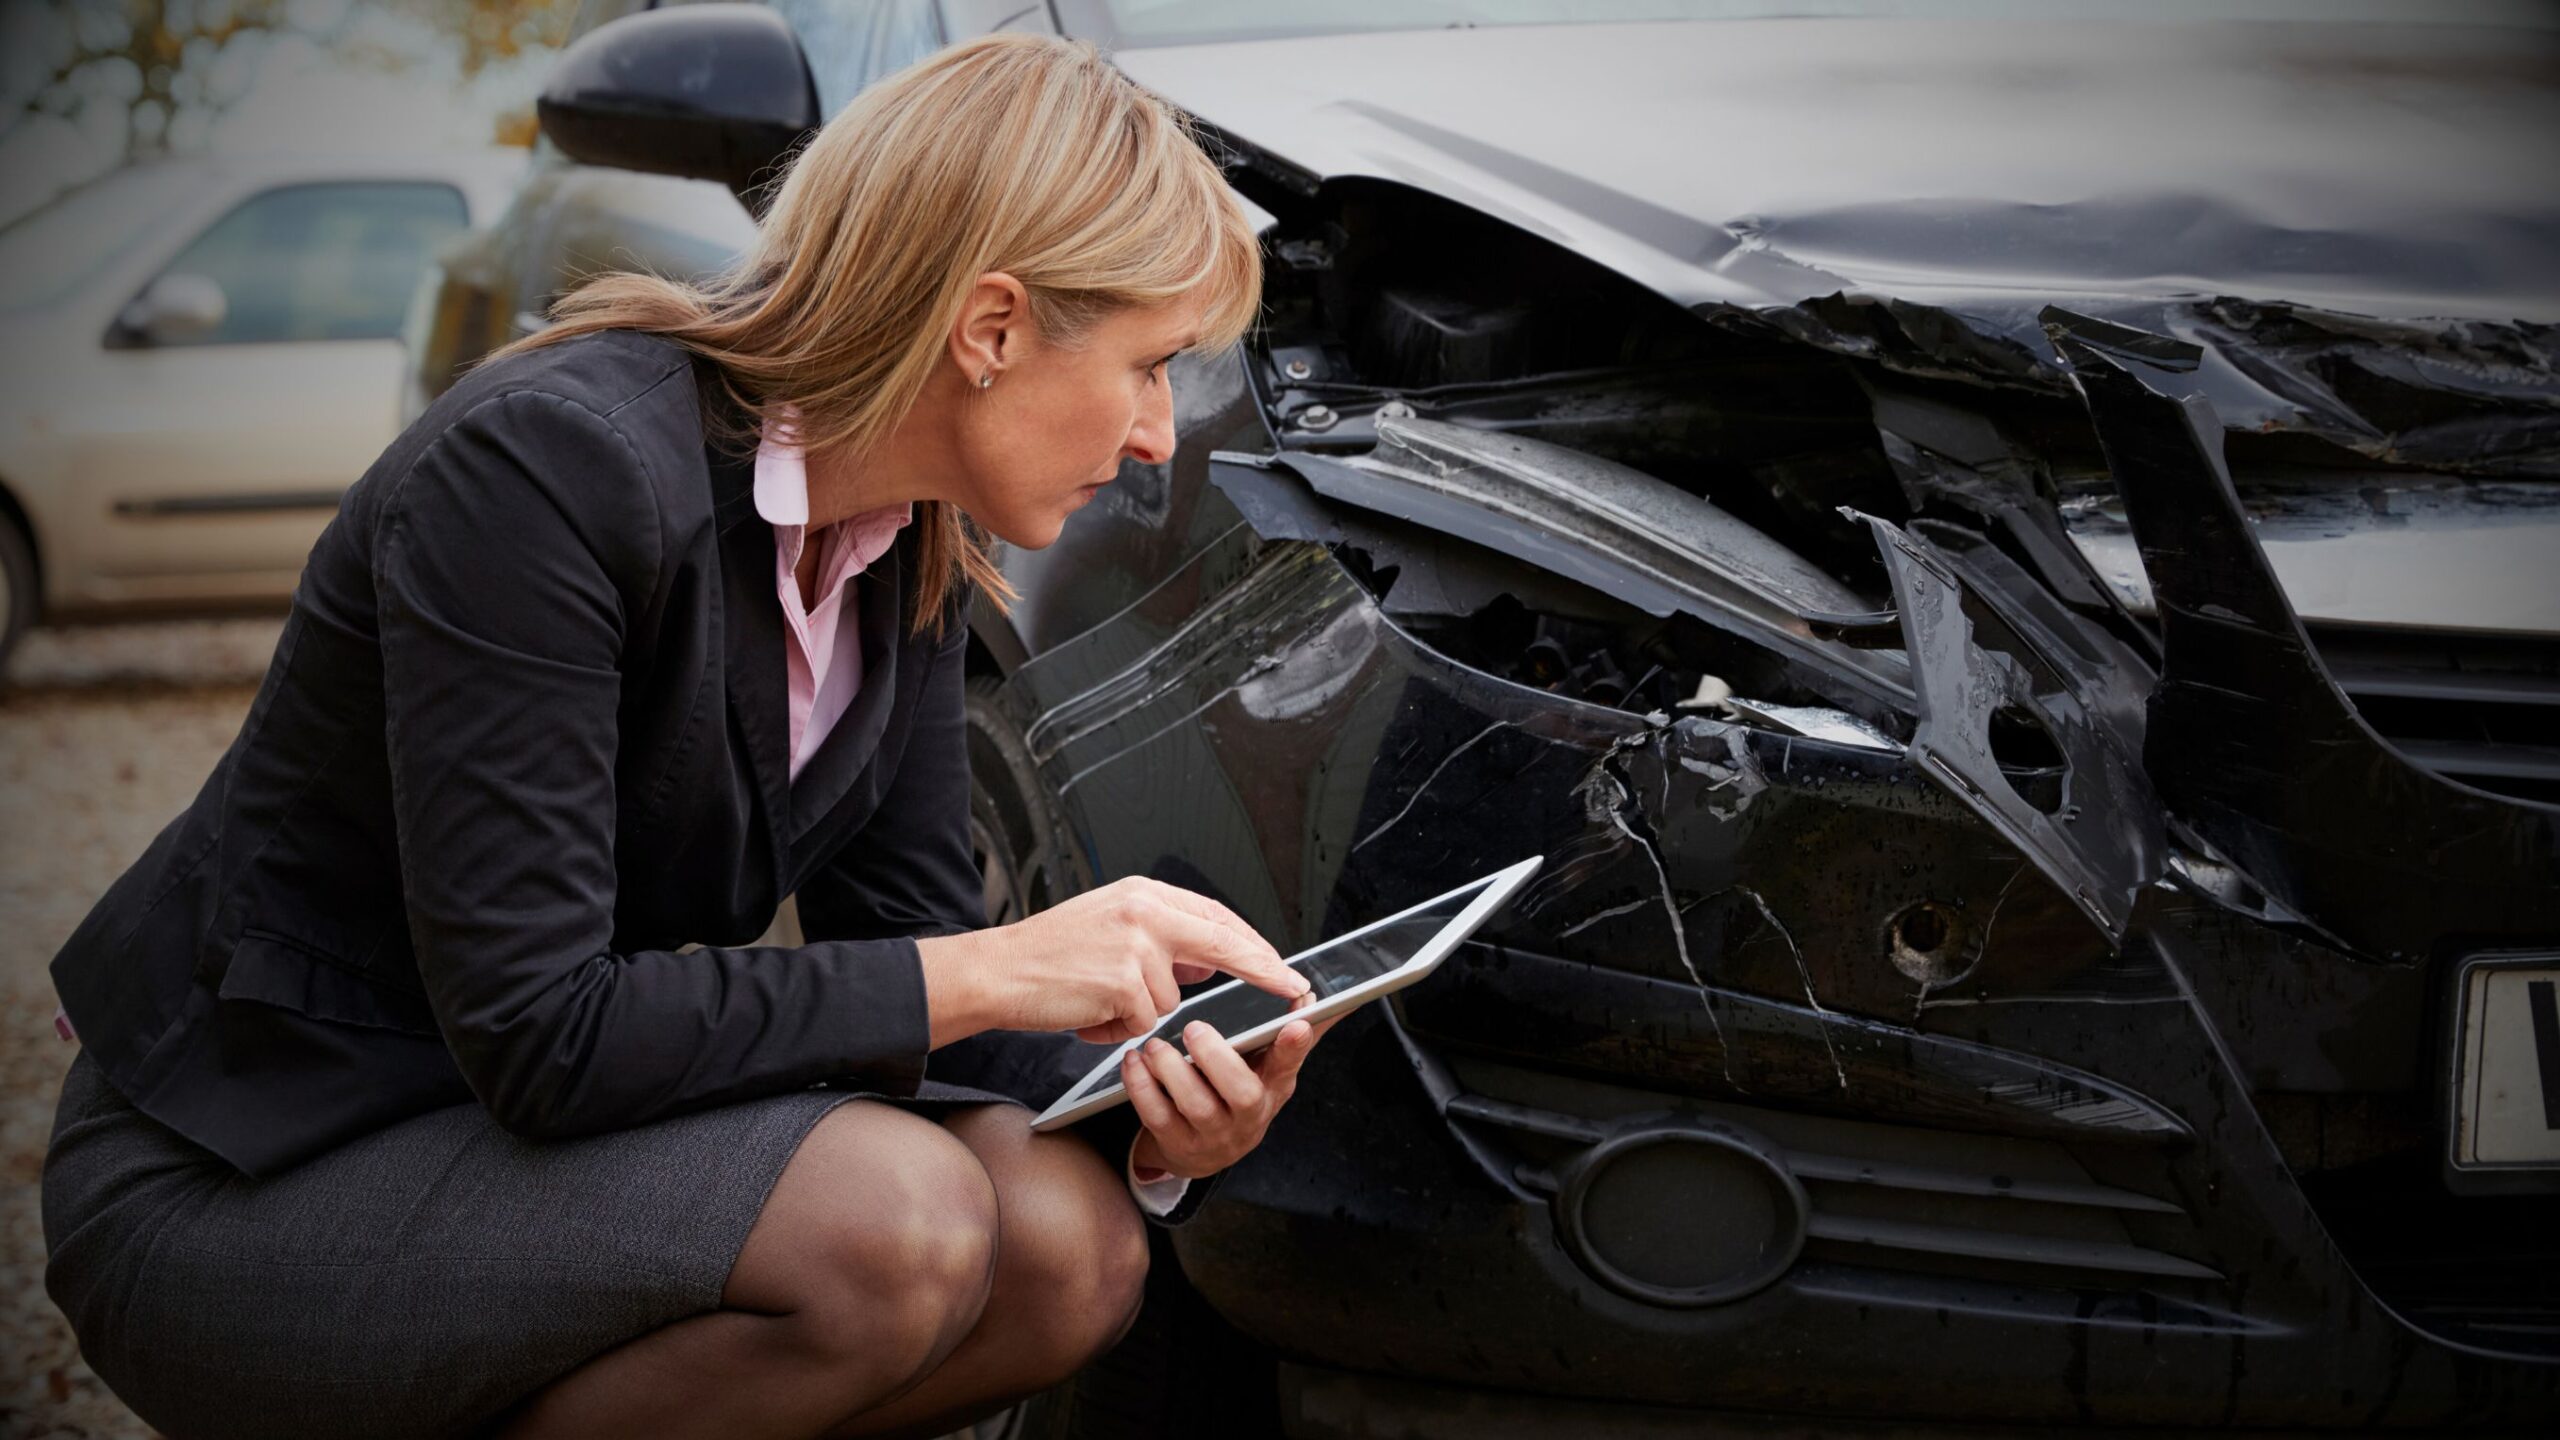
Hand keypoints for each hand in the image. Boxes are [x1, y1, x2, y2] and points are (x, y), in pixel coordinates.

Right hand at [914, 877, 1306, 1046]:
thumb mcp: (1109, 926)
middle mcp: (1143, 912)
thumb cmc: (1047, 954)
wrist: (997, 971)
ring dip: (1138, 1014)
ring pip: (1171, 1001)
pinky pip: (1142, 1023)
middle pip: (1221, 944)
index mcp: (1142, 894)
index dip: (1251, 943)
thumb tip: (1206, 962)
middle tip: (1293, 989)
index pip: (1214, 916)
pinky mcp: (1122, 982)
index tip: (1281, 964)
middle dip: (1261, 970)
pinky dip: (1117, 1030)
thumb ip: (1160, 938)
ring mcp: (1134, 946)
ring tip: (1096, 1000)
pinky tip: (1088, 1014)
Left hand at [1123, 1005, 1343, 1180]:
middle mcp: (1248, 1115)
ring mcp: (1213, 1134)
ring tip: (1156, 1046)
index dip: (1294, 1047)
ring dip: (1173, 1071)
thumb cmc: (1236, 1094)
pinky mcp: (1178, 1145)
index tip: (1296, 1023)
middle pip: (1242, 1093)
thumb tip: (1312, 993)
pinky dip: (1142, 1087)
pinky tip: (1135, 1062)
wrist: (1203, 1150)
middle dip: (1218, 1059)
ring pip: (1196, 1106)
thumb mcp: (1267, 1068)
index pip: (1289, 1065)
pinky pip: (1158, 1116)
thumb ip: (1287, 1033)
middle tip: (1195, 1029)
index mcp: (1273, 1087)